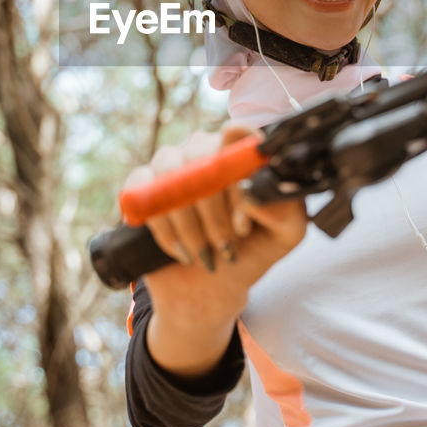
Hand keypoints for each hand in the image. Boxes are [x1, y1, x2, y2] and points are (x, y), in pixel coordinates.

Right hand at [126, 122, 306, 377]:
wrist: (210, 290)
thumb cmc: (250, 253)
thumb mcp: (285, 235)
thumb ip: (286, 209)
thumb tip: (254, 194)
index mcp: (240, 151)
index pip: (236, 136)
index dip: (238, 177)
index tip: (243, 221)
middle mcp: (204, 149)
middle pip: (200, 153)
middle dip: (214, 209)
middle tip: (227, 244)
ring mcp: (170, 165)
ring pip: (170, 172)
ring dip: (190, 223)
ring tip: (206, 254)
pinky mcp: (141, 187)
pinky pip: (141, 190)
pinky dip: (163, 227)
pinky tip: (181, 252)